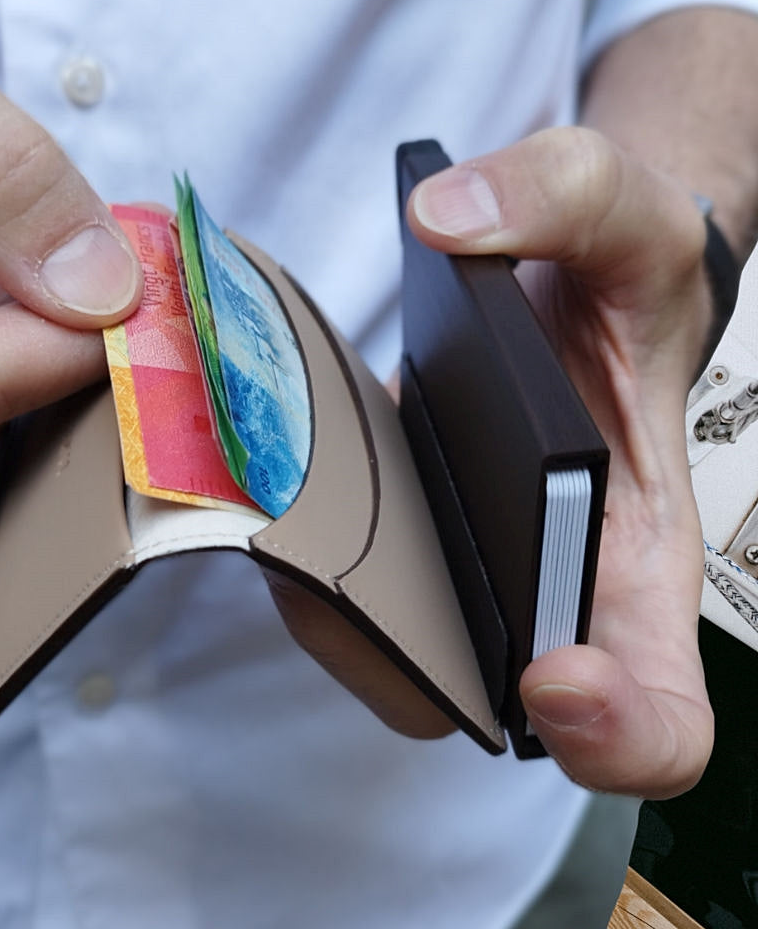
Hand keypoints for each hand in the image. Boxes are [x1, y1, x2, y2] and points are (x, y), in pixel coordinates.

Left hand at [274, 127, 713, 799]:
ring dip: (323, 604)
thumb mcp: (630, 216)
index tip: (555, 673)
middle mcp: (545, 589)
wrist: (563, 280)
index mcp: (636, 552)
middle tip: (350, 569)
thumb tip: (448, 222)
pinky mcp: (393, 534)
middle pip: (477, 704)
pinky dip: (293, 551)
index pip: (663, 715)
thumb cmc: (618, 281)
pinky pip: (333, 582)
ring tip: (289, 509)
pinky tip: (266, 477)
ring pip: (382, 651)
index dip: (619, 735)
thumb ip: (567, 193)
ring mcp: (460, 570)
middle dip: (401, 660)